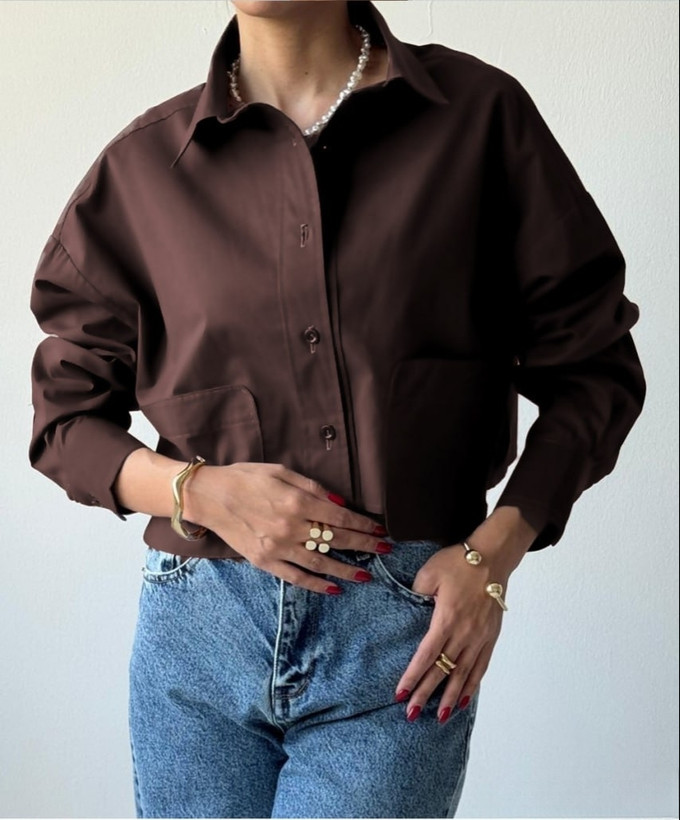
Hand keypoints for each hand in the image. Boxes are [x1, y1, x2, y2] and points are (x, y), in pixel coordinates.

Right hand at [183, 461, 389, 594]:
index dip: (363, 525)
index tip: (380, 531)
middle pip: (336, 540)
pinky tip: (334, 588)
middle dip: (364, 546)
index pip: (340, 517)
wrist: (209, 496)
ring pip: (320, 562)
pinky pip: (296, 576)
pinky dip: (316, 584)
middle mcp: (291, 527)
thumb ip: (313, 487)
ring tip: (367, 576)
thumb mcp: (281, 471)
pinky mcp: (265, 561)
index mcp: (297, 501)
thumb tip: (341, 503)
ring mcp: (278, 547)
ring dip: (346, 570)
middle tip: (386, 551)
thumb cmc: (246, 478)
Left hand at [393, 543, 508, 722]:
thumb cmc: (459, 562)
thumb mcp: (429, 572)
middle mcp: (464, 633)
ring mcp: (480, 637)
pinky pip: (481, 667)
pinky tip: (465, 699)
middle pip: (443, 670)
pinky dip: (472, 685)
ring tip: (440, 717)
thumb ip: (418, 592)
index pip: (426, 655)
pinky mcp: (491, 637)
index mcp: (447, 619)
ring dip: (451, 696)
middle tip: (412, 713)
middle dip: (426, 693)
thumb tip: (413, 607)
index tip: (401, 693)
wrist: (493, 557)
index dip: (413, 676)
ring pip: (463, 674)